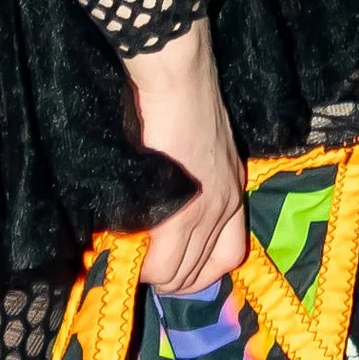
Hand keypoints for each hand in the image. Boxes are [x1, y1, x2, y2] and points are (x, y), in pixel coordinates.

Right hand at [129, 17, 248, 293]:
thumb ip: (191, 183)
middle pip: (201, 274)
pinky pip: (161, 266)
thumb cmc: (182, 103)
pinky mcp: (181, 215)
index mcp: (234, 191)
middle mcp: (227, 207)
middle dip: (168, 277)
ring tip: (128, 258)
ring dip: (152, 274)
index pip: (229, 256)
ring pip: (179, 276)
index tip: (172, 267)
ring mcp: (207, 214)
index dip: (199, 272)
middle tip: (139, 264)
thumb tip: (161, 215)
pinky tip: (124, 252)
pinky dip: (141, 268)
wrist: (180, 81)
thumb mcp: (202, 150)